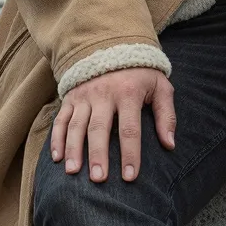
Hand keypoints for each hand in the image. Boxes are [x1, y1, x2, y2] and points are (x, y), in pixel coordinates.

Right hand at [50, 67, 175, 183]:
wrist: (115, 46)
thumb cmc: (142, 74)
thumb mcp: (160, 87)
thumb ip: (166, 115)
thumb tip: (170, 144)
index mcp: (128, 93)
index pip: (130, 128)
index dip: (130, 154)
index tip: (130, 177)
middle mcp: (104, 94)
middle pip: (99, 129)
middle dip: (98, 155)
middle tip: (99, 179)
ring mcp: (84, 95)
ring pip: (76, 125)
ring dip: (73, 149)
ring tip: (73, 172)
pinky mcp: (70, 97)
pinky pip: (60, 120)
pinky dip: (56, 139)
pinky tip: (56, 159)